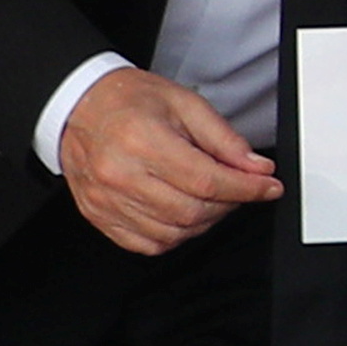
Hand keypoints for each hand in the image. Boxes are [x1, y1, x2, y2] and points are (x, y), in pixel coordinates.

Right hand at [59, 65, 279, 255]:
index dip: (247, 189)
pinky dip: (175, 235)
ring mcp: (106, 199)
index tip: (269, 187)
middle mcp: (119, 174)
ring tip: (209, 197)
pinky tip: (181, 213)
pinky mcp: (98, 215)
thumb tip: (257, 168)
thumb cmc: (126, 101)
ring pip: (174, 232)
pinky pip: (148, 244)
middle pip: (192, 211)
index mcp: (141, 141)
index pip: (207, 180)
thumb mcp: (184, 103)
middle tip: (237, 187)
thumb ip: (224, 139)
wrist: (77, 106)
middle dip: (229, 204)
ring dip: (204, 221)